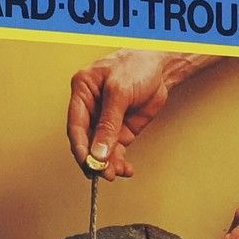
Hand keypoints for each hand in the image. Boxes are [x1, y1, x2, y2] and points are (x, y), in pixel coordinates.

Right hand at [68, 48, 213, 177]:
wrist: (162, 66)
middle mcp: (91, 108)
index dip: (80, 146)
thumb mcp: (119, 92)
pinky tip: (124, 169)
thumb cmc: (137, 65)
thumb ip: (108, 124)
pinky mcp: (121, 130)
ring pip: (100, 149)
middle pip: (86, 140)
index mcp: (82, 91)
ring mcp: (106, 121)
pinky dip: (119, 162)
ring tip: (115, 173)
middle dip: (93, 159)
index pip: (75, 124)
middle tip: (101, 172)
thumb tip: (98, 152)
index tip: (87, 162)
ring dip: (107, 164)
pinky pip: (116, 151)